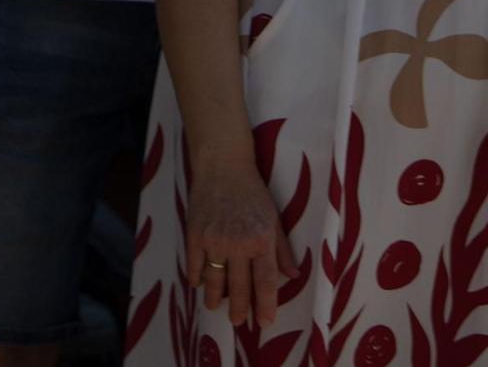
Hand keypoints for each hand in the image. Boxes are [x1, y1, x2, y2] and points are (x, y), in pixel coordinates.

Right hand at [184, 161, 300, 328]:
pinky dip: (196, 277)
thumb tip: (293, 276)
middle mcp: (237, 244)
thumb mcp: (274, 219)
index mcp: (261, 240)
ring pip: (214, 279)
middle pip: (238, 287)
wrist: (222, 165)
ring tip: (215, 307)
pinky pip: (194, 263)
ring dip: (214, 298)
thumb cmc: (252, 191)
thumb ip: (282, 250)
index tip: (264, 322)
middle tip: (238, 322)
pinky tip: (198, 284)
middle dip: (239, 308)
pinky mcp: (194, 233)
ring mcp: (213, 239)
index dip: (265, 305)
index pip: (265, 282)